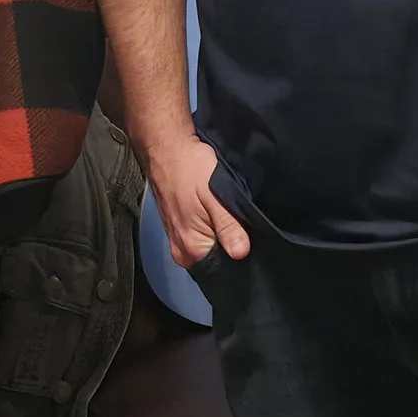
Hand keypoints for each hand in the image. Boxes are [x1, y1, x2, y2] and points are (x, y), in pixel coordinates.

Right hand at [140, 129, 249, 268]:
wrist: (166, 147)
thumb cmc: (190, 168)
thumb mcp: (215, 196)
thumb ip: (229, 227)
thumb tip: (242, 254)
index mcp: (192, 250)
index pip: (226, 269)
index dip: (242, 255)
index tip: (251, 238)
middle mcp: (182, 252)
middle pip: (217, 260)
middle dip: (232, 244)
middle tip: (242, 222)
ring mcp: (178, 240)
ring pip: (209, 248)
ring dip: (221, 234)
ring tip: (229, 215)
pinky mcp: (178, 229)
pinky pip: (201, 238)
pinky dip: (211, 228)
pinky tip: (217, 212)